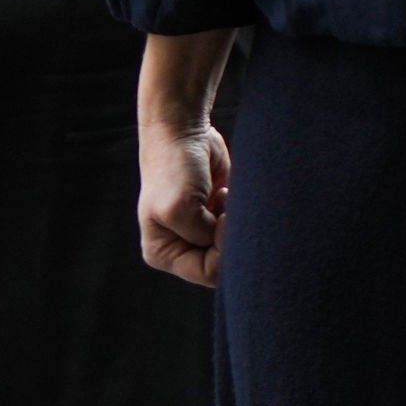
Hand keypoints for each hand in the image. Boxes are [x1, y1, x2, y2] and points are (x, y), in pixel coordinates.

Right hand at [138, 117, 229, 287]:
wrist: (183, 133)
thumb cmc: (173, 168)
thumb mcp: (178, 208)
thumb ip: (203, 235)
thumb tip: (235, 243)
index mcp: (163, 253)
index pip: (208, 272)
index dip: (224, 251)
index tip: (221, 218)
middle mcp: (183, 248)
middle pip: (225, 264)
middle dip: (232, 238)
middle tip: (225, 211)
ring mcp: (202, 233)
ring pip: (236, 248)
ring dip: (237, 224)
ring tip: (222, 199)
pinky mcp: (218, 218)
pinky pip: (242, 230)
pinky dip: (241, 214)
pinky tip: (227, 196)